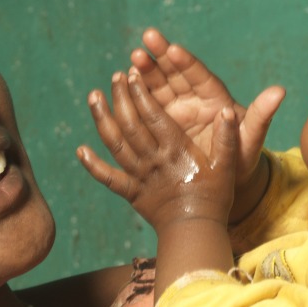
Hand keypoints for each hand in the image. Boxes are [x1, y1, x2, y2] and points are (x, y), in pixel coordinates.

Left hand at [79, 68, 265, 229]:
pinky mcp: (131, 193)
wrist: (196, 232)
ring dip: (102, 119)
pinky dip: (93, 165)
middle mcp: (154, 160)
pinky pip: (108, 178)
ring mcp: (140, 176)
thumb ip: (227, 138)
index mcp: (177, 150)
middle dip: (121, 97)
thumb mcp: (227, 166)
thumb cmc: (215, 198)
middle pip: (131, 124)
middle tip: (115, 77)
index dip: (141, 93)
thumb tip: (227, 111)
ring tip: (94, 96)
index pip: (154, 115)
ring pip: (116, 145)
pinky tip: (80, 151)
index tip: (133, 74)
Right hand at [130, 28, 285, 188]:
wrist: (224, 182)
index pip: (199, 76)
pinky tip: (122, 83)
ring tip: (133, 58)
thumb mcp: (251, 139)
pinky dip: (135, 95)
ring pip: (158, 86)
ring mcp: (175, 111)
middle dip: (161, 56)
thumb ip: (261, 115)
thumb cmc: (241, 160)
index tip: (173, 49)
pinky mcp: (160, 124)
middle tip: (147, 38)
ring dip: (145, 71)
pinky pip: (146, 106)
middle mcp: (193, 100)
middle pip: (176, 73)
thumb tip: (279, 91)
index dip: (186, 63)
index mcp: (214, 99)